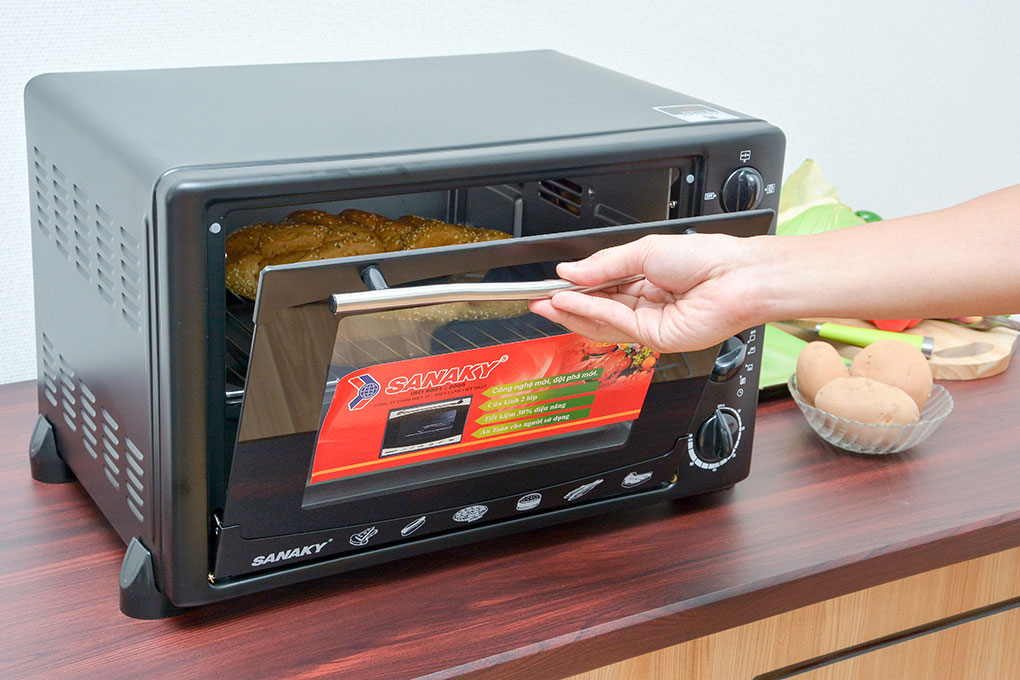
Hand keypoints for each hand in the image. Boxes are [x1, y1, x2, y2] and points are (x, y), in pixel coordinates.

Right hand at [528, 233, 764, 352]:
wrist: (737, 276)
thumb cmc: (707, 258)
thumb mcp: (645, 250)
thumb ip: (605, 264)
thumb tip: (572, 270)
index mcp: (647, 280)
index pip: (602, 288)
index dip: (575, 287)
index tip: (551, 284)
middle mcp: (647, 305)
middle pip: (598, 308)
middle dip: (566, 303)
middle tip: (539, 297)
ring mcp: (651, 324)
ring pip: (602, 321)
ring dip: (571, 311)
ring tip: (547, 301)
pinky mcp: (655, 339)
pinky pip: (614, 324)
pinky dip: (589, 312)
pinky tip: (571, 301)